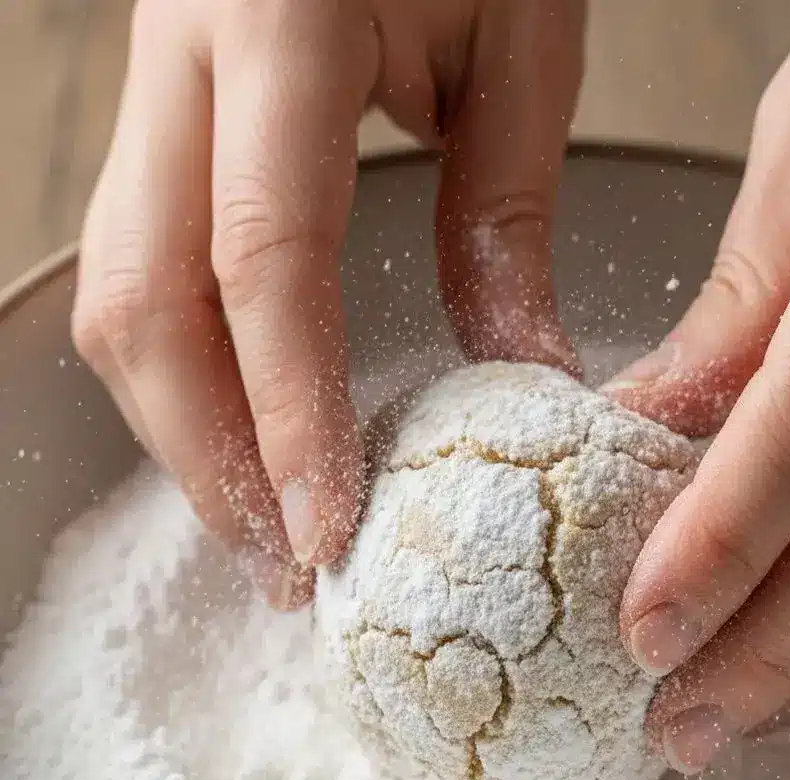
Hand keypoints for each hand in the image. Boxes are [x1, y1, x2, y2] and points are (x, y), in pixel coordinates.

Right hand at [73, 0, 583, 607]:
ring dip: (184, 432)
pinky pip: (140, 271)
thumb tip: (518, 378)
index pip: (262, 263)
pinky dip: (187, 375)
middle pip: (146, 302)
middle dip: (207, 455)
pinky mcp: (159, 122)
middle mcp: (181, 63)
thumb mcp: (520, 46)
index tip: (326, 530)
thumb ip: (504, 216)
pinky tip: (242, 436)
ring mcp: (152, 91)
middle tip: (283, 565)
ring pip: (118, 297)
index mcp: (279, 27)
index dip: (288, 412)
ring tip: (261, 528)